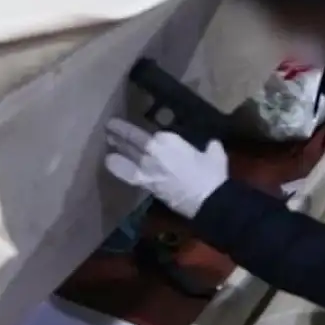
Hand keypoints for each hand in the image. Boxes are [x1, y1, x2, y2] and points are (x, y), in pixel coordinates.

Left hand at [103, 118, 227, 218]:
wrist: (207, 199)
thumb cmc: (212, 174)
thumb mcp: (215, 153)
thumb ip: (210, 147)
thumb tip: (212, 145)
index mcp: (168, 139)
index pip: (151, 132)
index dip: (144, 131)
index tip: (139, 129)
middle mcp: (153, 149)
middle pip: (132, 137)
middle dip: (120, 131)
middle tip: (111, 125)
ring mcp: (145, 166)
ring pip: (126, 151)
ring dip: (116, 143)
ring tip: (108, 138)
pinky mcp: (143, 182)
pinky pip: (125, 172)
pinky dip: (116, 166)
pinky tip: (108, 161)